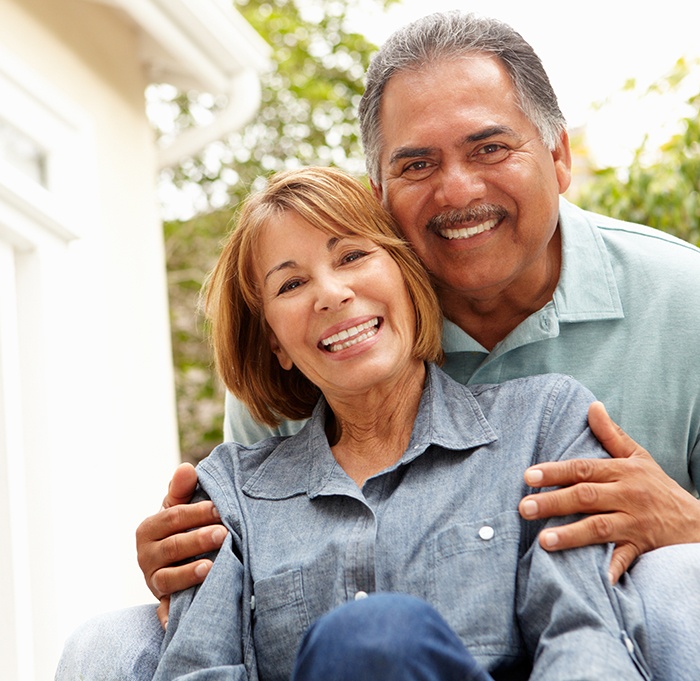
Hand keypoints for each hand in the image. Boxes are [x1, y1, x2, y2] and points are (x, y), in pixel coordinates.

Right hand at [136, 463, 226, 627]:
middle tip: (223, 534)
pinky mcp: (162, 602)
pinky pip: (164, 611)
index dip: (196, 512)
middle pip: (172, 547)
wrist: (174, 559)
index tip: (219, 508)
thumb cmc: (180, 526)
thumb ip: (182, 489)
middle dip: (198, 540)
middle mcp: (146, 556)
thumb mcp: (179, 506)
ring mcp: (153, 581)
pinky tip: (179, 621)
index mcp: (149, 529)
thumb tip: (187, 468)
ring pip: (168, 578)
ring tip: (211, 568)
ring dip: (188, 574)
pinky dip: (169, 617)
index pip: (172, 518)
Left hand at [518, 402, 699, 583]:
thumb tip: (592, 406)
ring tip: (543, 541)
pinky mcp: (642, 547)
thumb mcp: (639, 457)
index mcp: (622, 472)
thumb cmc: (658, 488)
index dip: (555, 471)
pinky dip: (610, 568)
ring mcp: (635, 523)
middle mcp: (627, 496)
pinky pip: (625, 559)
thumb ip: (611, 434)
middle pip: (586, 497)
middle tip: (523, 508)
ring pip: (600, 528)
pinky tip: (593, 578)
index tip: (528, 476)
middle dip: (553, 502)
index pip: (583, 468)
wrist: (697, 523)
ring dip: (571, 535)